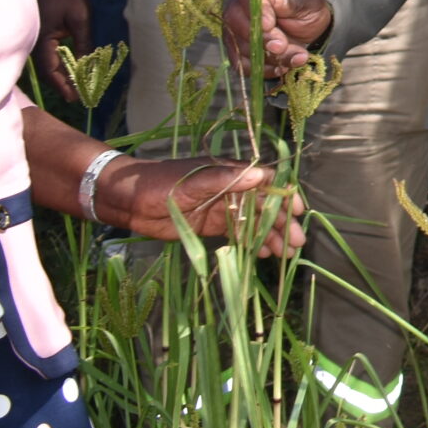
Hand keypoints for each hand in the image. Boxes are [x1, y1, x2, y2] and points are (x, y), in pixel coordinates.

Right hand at [31, 0, 93, 99]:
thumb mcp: (81, 19)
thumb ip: (83, 43)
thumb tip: (86, 66)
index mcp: (42, 41)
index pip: (51, 71)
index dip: (63, 86)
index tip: (75, 99)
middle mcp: (35, 42)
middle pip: (48, 70)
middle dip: (63, 84)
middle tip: (78, 97)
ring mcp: (36, 37)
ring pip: (48, 63)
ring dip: (61, 74)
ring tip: (77, 86)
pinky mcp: (41, 32)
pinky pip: (48, 53)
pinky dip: (59, 63)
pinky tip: (71, 67)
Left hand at [98, 158, 308, 256]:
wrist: (129, 200)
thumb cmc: (161, 183)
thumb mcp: (194, 179)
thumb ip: (226, 179)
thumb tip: (261, 175)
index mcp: (231, 173)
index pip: (267, 181)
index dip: (283, 196)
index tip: (297, 211)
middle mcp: (232, 190)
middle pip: (265, 206)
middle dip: (282, 223)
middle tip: (297, 242)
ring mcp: (222, 209)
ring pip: (254, 223)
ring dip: (270, 236)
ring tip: (285, 253)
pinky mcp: (211, 226)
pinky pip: (238, 235)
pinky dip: (252, 243)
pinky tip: (264, 254)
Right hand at [220, 0, 333, 74]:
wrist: (309, 26)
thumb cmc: (306, 6)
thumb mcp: (306, 1)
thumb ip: (290, 1)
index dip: (256, 12)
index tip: (269, 25)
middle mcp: (237, 8)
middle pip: (238, 26)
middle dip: (263, 40)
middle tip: (283, 46)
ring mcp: (234, 31)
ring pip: (242, 48)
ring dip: (270, 57)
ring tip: (297, 56)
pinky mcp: (238, 51)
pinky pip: (243, 65)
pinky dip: (264, 69)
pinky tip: (283, 67)